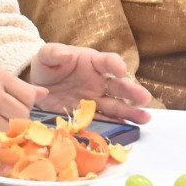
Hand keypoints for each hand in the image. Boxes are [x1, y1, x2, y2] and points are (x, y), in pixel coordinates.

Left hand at [26, 44, 152, 123]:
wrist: (39, 86)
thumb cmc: (48, 66)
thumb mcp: (46, 56)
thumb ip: (54, 53)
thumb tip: (66, 54)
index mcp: (92, 62)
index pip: (107, 61)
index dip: (115, 65)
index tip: (121, 70)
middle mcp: (99, 81)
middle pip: (119, 85)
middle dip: (132, 91)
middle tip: (145, 98)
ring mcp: (95, 99)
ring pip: (116, 106)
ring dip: (131, 112)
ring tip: (145, 118)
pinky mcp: (89, 115)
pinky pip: (103, 121)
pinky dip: (113, 126)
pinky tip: (126, 132)